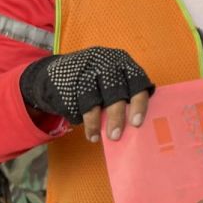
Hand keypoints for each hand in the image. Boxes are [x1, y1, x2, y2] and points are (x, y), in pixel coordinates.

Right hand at [19, 47, 153, 142]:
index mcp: (124, 64)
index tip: (136, 123)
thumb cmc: (101, 83)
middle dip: (115, 116)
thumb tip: (135, 127)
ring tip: (95, 138)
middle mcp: (106, 64)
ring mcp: (85, 71)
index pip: (136, 82)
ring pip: (91, 98)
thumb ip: (128, 97)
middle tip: (115, 136)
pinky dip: (79, 118)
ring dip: (94, 121)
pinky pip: (74, 103)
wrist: (63, 71)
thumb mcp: (118, 82)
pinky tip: (82, 125)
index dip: (138, 103)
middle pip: (114, 91)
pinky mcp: (67, 81)